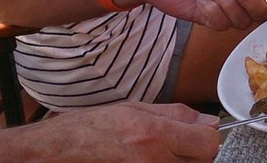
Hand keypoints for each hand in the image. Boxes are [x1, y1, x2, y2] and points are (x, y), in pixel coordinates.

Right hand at [17, 100, 219, 161]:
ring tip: (156, 150)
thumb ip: (177, 115)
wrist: (58, 152)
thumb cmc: (91, 128)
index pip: (209, 144)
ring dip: (180, 160)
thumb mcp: (136, 108)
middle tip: (176, 142)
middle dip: (195, 150)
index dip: (208, 136)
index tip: (200, 132)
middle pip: (202, 161)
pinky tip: (147, 159)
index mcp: (154, 136)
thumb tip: (208, 121)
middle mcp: (154, 162)